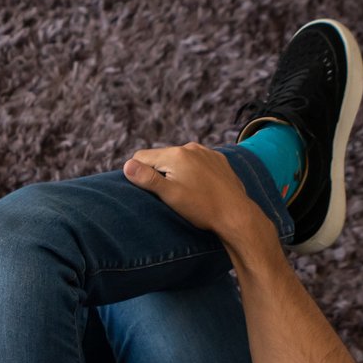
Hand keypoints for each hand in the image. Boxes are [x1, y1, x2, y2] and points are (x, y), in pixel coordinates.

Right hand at [122, 143, 274, 251]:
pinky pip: (197, 161)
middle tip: (168, 195)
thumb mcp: (169, 195)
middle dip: (159, 172)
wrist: (236, 214)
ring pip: (180, 159)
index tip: (148, 190)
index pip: (141, 156)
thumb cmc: (201, 207)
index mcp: (175, 155)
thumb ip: (147, 178)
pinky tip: (200, 188)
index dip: (139, 173)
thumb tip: (127, 165)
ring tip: (186, 193)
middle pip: (161, 157)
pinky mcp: (218, 160)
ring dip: (176, 172)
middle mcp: (190, 148)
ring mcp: (206, 152)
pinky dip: (194, 171)